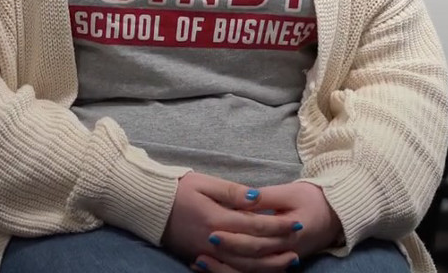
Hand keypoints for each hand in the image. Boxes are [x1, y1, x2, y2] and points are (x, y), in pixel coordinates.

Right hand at [162, 172, 300, 264]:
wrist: (149, 206)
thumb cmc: (177, 189)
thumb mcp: (204, 182)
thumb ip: (231, 192)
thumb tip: (256, 198)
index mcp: (217, 218)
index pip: (255, 224)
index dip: (277, 224)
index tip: (294, 221)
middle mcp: (214, 240)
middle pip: (253, 249)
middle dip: (278, 245)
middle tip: (298, 240)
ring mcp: (207, 253)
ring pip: (244, 266)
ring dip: (268, 265)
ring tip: (288, 261)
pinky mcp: (201, 259)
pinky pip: (229, 271)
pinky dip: (248, 272)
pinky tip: (260, 268)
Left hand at [193, 181, 342, 272]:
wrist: (333, 214)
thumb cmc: (311, 199)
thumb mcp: (291, 192)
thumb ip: (267, 197)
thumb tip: (246, 196)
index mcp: (288, 234)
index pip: (257, 238)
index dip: (234, 235)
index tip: (213, 228)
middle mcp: (285, 252)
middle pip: (251, 258)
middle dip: (226, 252)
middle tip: (204, 242)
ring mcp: (281, 260)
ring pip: (251, 271)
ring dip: (225, 268)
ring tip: (201, 260)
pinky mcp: (277, 262)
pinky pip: (254, 272)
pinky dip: (234, 271)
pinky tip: (214, 267)